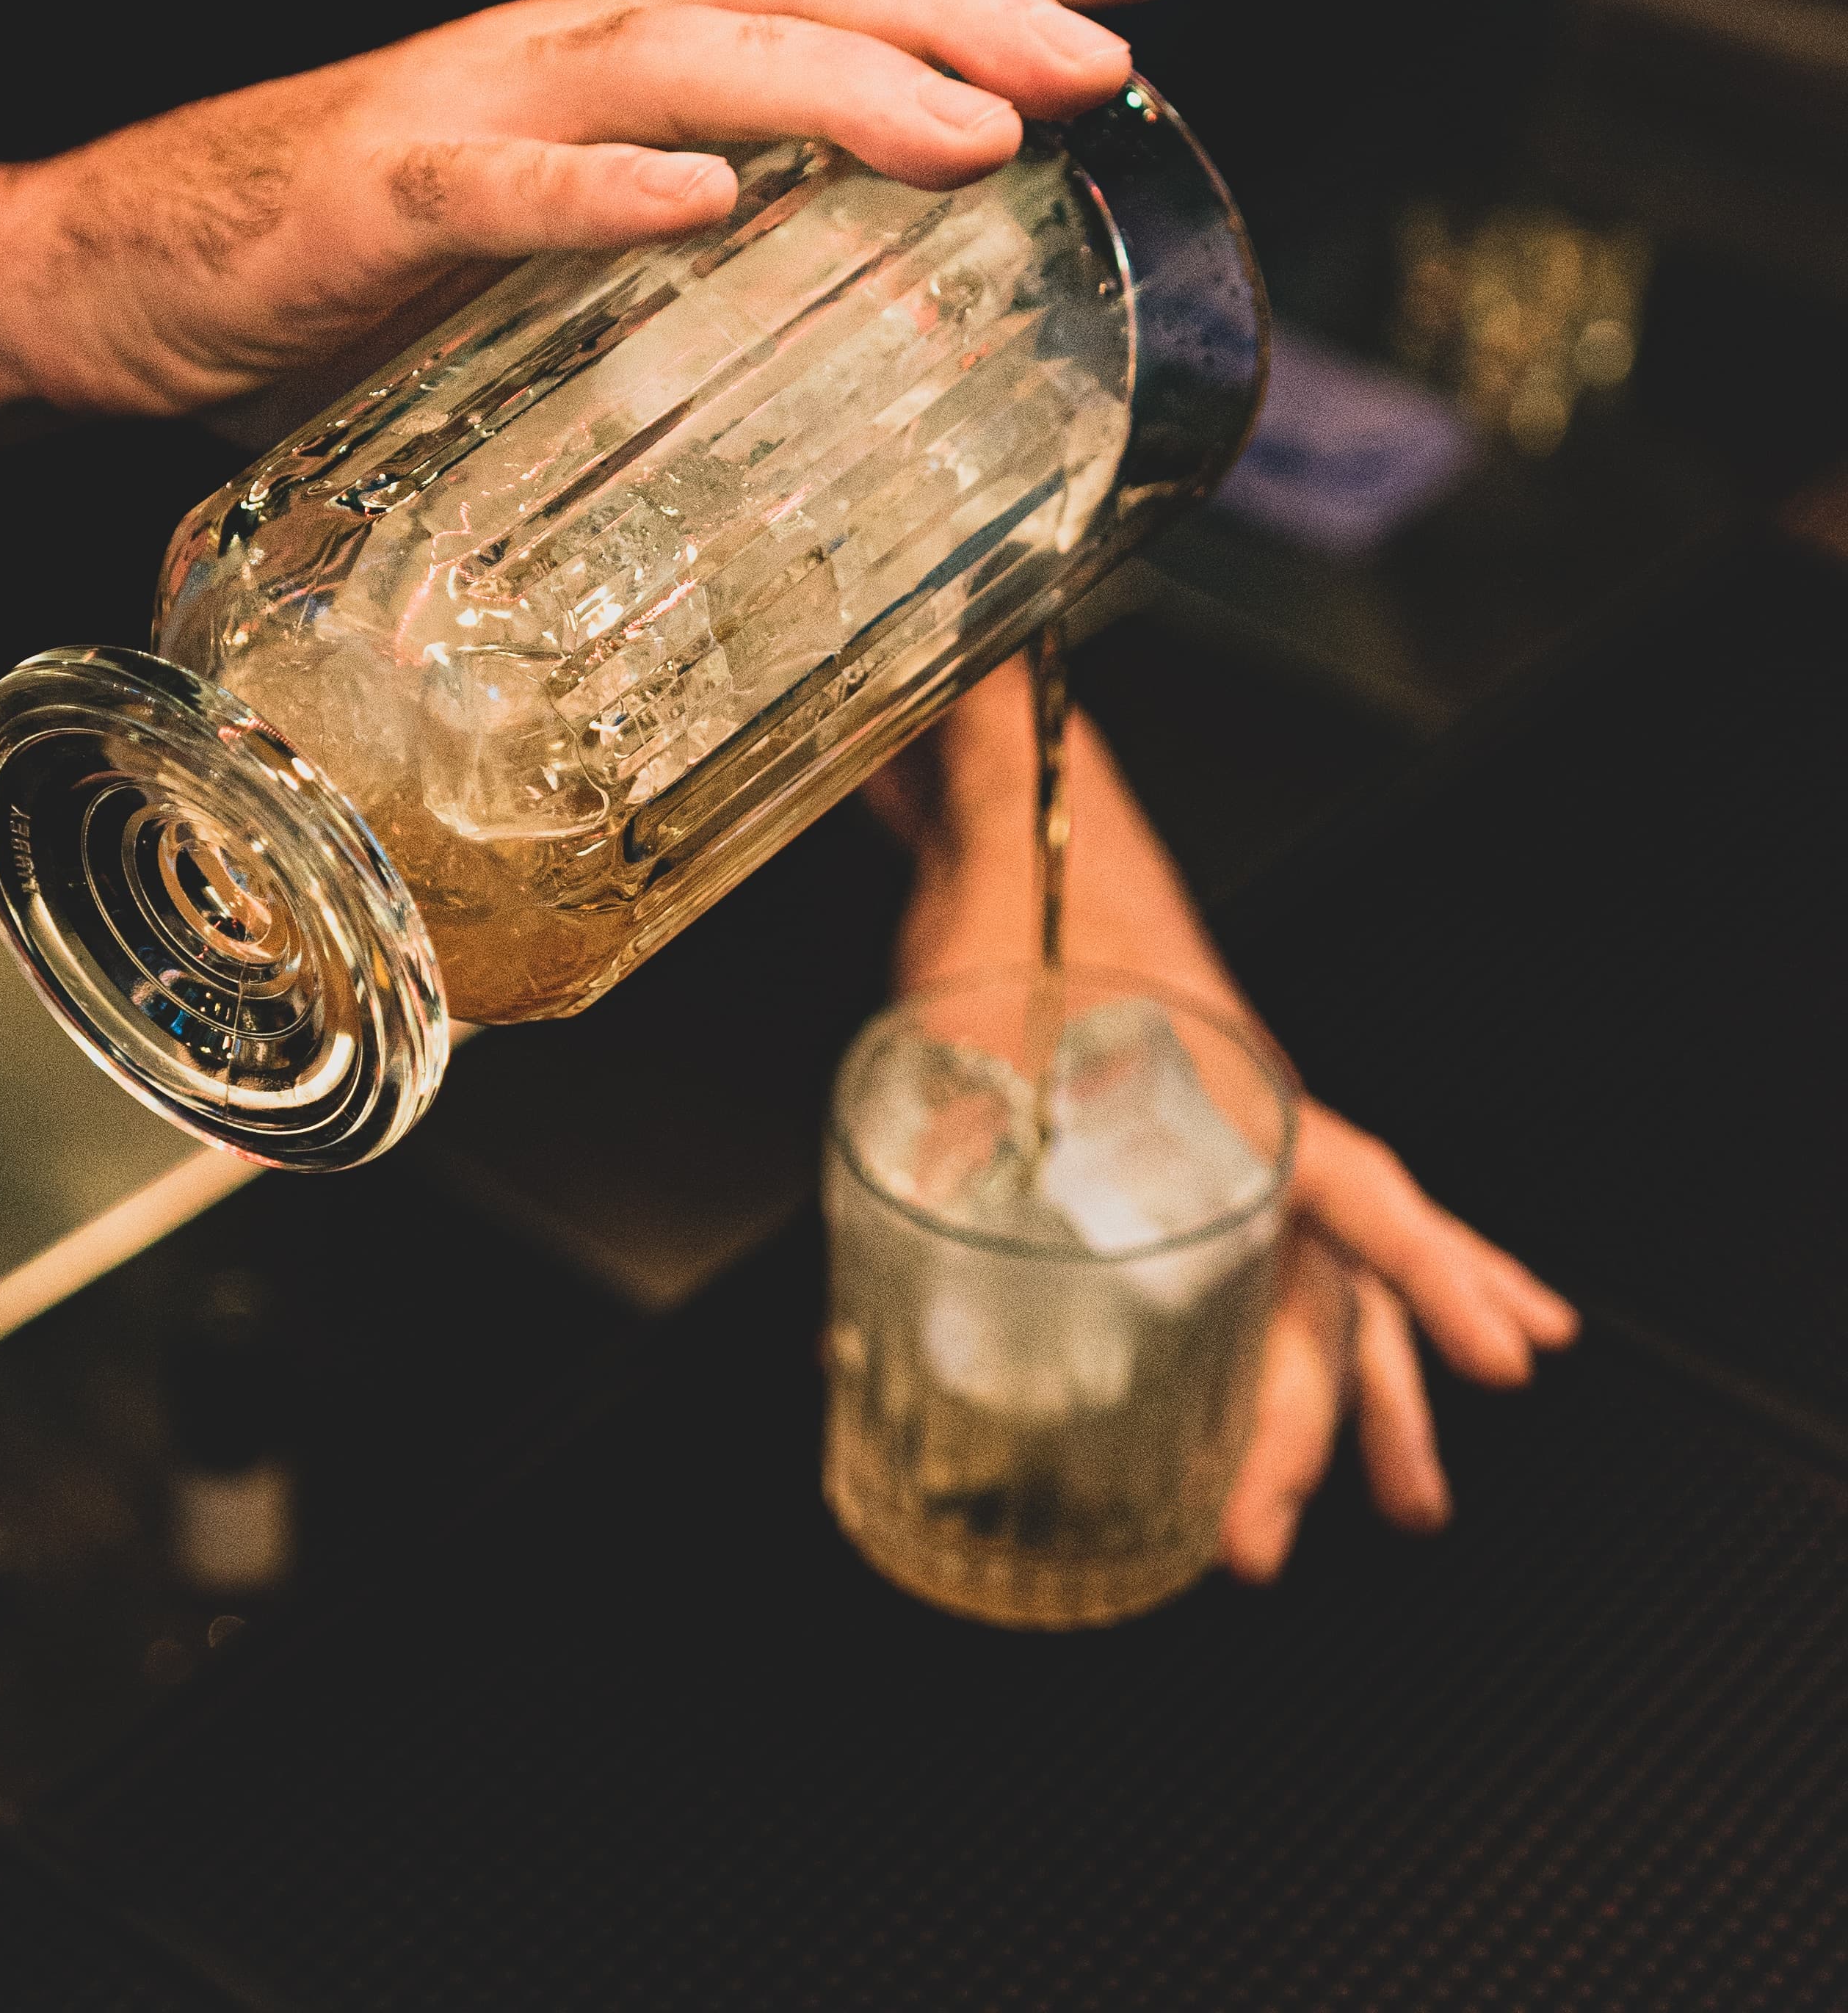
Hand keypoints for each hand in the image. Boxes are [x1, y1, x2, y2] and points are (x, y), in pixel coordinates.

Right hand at [0, 0, 1207, 456]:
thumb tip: (881, 290)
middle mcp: (570, 51)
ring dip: (837, 87)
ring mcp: (470, 110)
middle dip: (957, 12)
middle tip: (1103, 60)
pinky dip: (602, 195)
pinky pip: (497, 188)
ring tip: (976, 133)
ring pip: (674, 58)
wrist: (127, 267)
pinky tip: (703, 209)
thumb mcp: (577, 237)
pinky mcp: (370, 202)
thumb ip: (708, 238)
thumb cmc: (372, 256)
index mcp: (633, 58)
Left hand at [869, 657, 1578, 1578]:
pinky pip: (1284, 1248)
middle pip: (1329, 1282)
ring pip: (1329, 1279)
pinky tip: (1338, 1371)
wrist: (1019, 825)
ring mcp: (1239, 1140)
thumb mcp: (961, 1042)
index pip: (1364, 1193)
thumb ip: (940, 1168)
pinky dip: (1332, 1315)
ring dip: (1369, 1394)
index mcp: (1232, 1094)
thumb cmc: (1016, 912)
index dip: (1437, 1276)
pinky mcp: (1197, 1147)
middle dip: (1332, 1421)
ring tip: (1411, 1500)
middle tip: (1269, 1549)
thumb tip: (867, 1322)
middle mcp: (1258, 1126)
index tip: (1508, 1358)